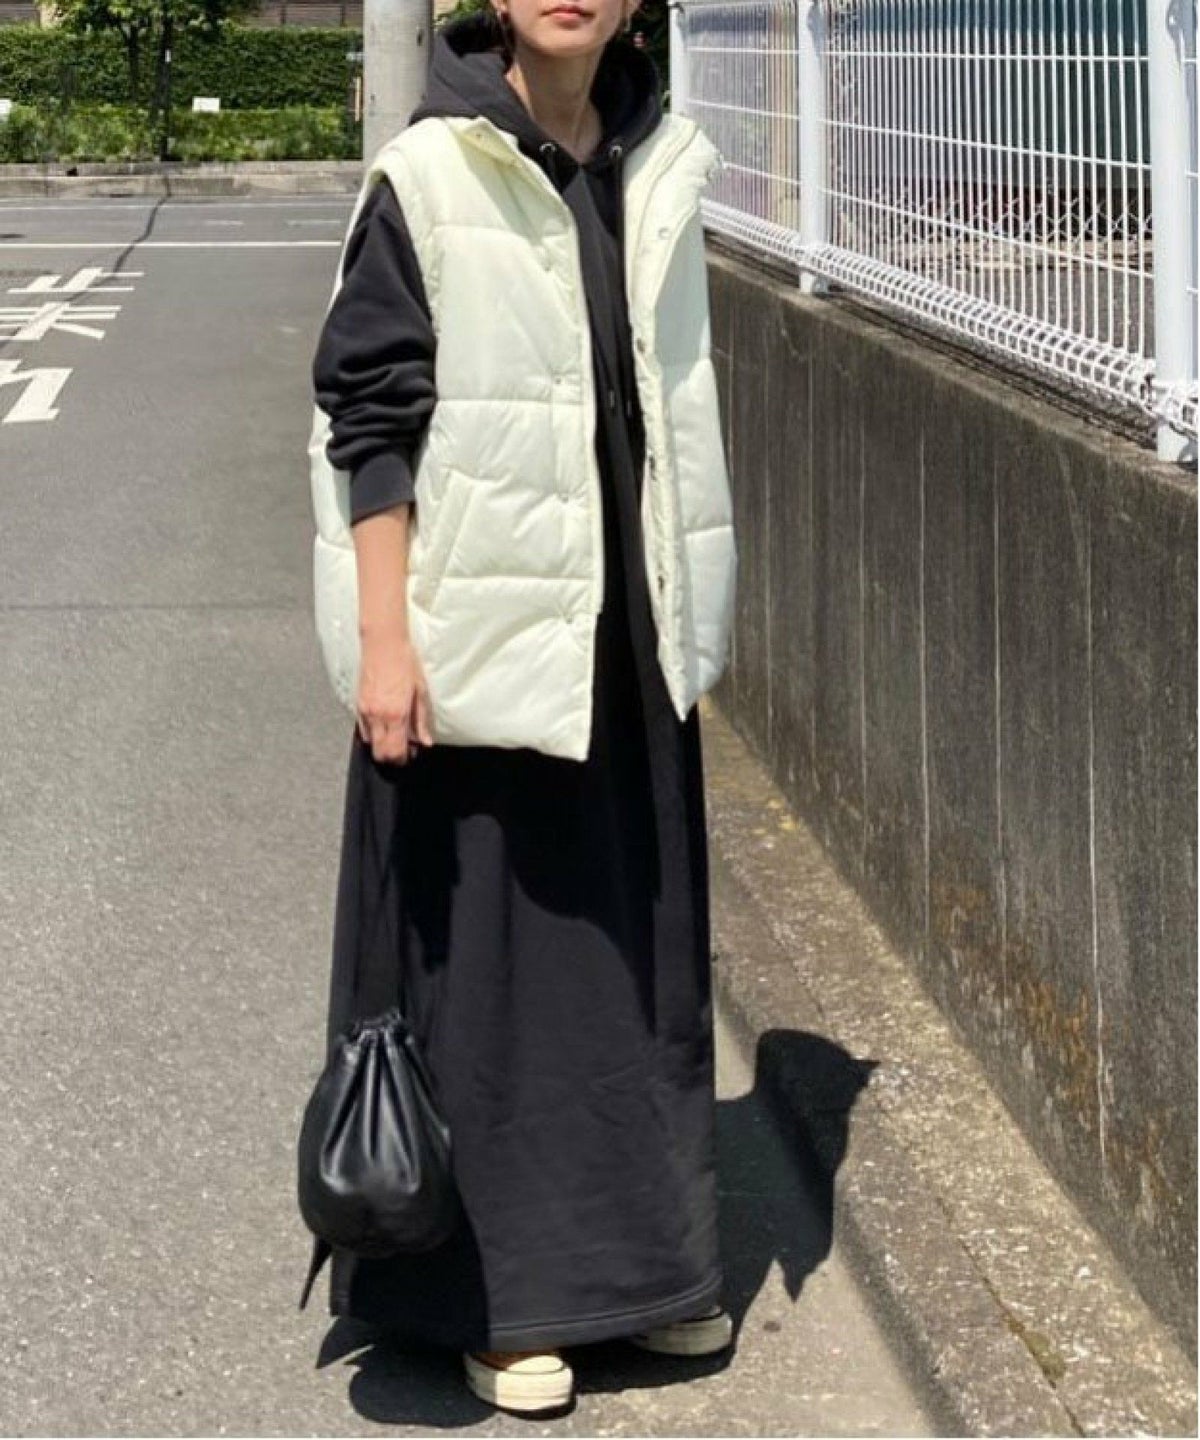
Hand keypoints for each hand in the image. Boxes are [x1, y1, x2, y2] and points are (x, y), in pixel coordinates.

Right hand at [355, 630, 434, 764]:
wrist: (383, 643)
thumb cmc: (404, 662)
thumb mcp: (420, 692)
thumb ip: (421, 720)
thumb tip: (424, 741)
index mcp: (396, 714)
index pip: (395, 751)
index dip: (402, 759)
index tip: (410, 756)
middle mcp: (378, 716)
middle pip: (379, 753)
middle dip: (391, 757)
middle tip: (403, 750)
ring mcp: (365, 711)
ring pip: (369, 743)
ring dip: (381, 745)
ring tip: (395, 735)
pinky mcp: (357, 704)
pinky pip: (363, 729)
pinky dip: (373, 733)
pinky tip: (384, 724)